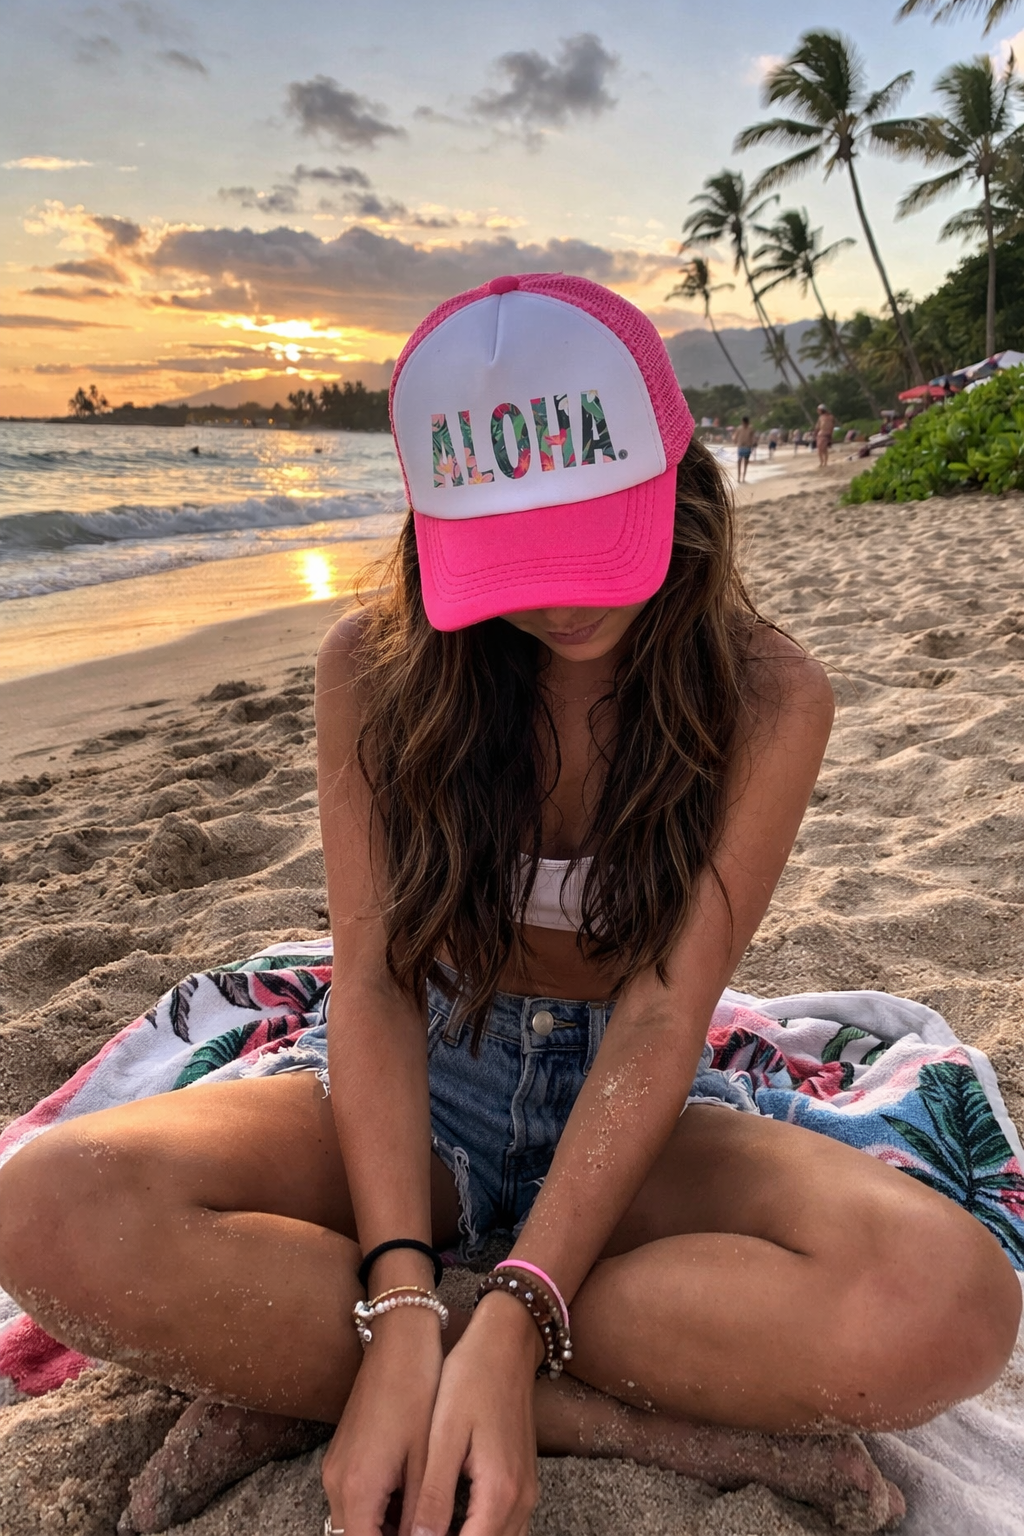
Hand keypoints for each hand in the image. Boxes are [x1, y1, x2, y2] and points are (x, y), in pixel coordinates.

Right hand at [322, 1307, 443, 1535]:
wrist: (399, 1342)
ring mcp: (336, 1469)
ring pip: (354, 1524)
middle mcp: (337, 1483)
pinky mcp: (343, 1457)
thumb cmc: (418, 1393)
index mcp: (357, 1488)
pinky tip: (412, 1505)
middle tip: (427, 1532)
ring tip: (424, 1524)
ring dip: (383, 1531)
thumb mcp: (426, 1461)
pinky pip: (355, 1502)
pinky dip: (380, 1513)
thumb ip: (422, 1515)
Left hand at [411, 1293, 541, 1535]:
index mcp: (499, 1491)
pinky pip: (506, 1527)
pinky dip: (480, 1533)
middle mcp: (520, 1500)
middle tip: (411, 1533)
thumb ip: (434, 1495)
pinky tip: (450, 1526)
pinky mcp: (522, 1481)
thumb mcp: (445, 1434)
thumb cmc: (472, 1377)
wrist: (508, 1341)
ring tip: (425, 1529)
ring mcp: (526, 1492)